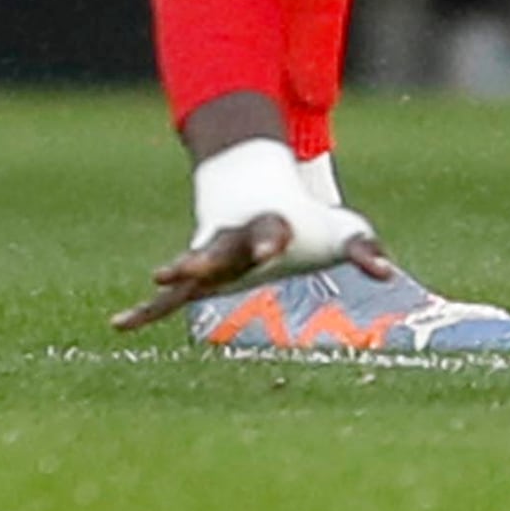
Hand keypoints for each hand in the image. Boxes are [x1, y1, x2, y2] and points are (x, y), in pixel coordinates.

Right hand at [114, 139, 384, 331]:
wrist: (254, 185)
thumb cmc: (305, 217)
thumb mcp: (341, 228)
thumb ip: (364, 250)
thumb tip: (390, 274)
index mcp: (271, 226)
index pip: (272, 230)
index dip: (272, 236)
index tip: (273, 242)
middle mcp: (235, 239)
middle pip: (221, 247)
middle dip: (208, 256)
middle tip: (191, 265)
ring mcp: (212, 254)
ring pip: (191, 265)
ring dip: (176, 273)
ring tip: (157, 280)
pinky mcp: (198, 274)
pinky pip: (168, 298)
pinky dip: (146, 311)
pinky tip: (120, 325)